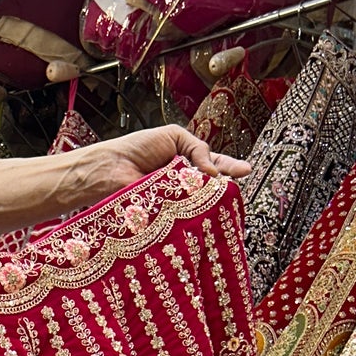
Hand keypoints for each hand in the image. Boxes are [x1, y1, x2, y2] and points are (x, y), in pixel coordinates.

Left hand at [86, 123, 249, 201]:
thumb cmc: (137, 148)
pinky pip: (183, 216)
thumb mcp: (173, 137)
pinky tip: (194, 207)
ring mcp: (175, 202)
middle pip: (211, 188)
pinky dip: (189, 211)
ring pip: (199, 204)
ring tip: (214, 194)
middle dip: (223, 188)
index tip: (246, 171)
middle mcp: (184, 184)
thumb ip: (198, 149)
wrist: (110, 167)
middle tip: (233, 188)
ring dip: (207, 199)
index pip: (215, 166)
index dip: (230, 169)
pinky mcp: (165, 218)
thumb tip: (214, 172)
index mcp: (188, 162)